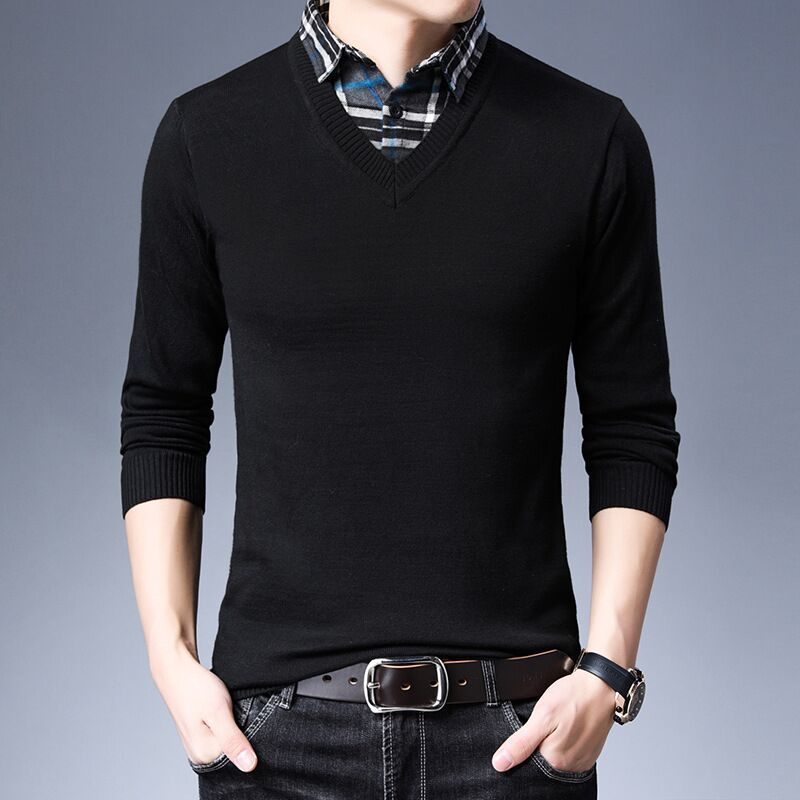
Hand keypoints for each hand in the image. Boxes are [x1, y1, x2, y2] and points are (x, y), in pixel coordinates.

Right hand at [150, 643, 257, 771]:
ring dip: (235, 723)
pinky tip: (225, 708)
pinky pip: (221, 731)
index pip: (239, 756)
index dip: (249, 737)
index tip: (242, 716)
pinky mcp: (199, 731)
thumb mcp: (219, 712)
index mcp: (204, 754)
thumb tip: (250, 767)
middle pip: (233, 749)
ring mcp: (198, 742)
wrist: (177, 667)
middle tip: (234, 708)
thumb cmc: (195, 688)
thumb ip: (233, 740)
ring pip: (228, 738)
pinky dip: (228, 720)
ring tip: (228, 706)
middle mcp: (199, 753)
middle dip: (241, 731)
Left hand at [491, 668, 615, 771]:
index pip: (527, 761)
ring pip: (556, 756)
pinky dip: (564, 741)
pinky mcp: (589, 753)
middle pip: (542, 759)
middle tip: (545, 721)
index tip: (530, 727)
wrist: (602, 685)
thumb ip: (521, 742)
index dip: (523, 744)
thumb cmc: (574, 696)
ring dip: (551, 742)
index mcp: (556, 760)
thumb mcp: (542, 715)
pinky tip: (564, 726)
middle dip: (538, 743)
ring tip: (556, 722)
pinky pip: (570, 752)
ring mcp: (582, 760)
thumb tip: (500, 763)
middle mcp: (570, 766)